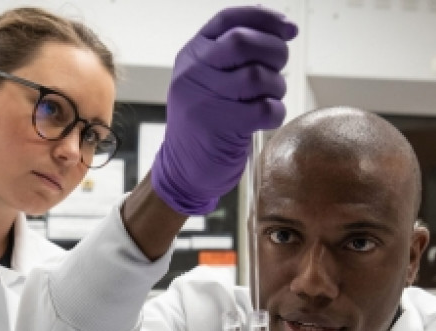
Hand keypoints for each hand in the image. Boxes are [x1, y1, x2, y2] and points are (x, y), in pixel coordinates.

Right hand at [151, 6, 297, 214]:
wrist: (182, 173)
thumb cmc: (203, 126)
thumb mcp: (204, 83)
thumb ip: (229, 58)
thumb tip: (280, 32)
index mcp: (191, 57)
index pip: (229, 20)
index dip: (264, 18)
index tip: (287, 28)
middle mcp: (193, 74)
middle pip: (243, 42)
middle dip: (274, 52)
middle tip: (278, 68)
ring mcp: (205, 101)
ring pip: (257, 76)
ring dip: (276, 87)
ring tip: (269, 99)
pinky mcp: (222, 128)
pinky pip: (265, 108)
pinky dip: (275, 113)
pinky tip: (266, 120)